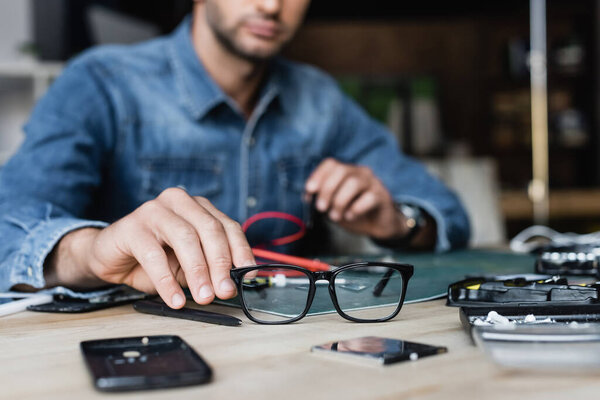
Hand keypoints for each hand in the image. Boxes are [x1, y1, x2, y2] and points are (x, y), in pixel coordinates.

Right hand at [47, 188, 254, 308]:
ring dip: (198, 272)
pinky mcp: (132, 227)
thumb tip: (232, 283)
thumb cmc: (153, 257)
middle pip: (209, 230)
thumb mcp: (188, 264)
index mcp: (198, 207)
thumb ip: (209, 267)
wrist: (110, 255)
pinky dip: (167, 281)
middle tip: (225, 291)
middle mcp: (179, 202)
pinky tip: (174, 299)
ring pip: (185, 239)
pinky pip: (154, 255)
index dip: (240, 251)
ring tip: (203, 297)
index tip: (247, 276)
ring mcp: (154, 210)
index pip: (228, 226)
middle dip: (221, 264)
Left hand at [304, 158, 407, 239]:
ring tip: (335, 216)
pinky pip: (369, 198)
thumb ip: (323, 200)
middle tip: (321, 208)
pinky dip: (356, 209)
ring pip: (354, 183)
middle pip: (341, 170)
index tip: (309, 191)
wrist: (377, 225)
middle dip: (327, 189)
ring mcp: (373, 183)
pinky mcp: (382, 196)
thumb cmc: (353, 213)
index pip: (331, 164)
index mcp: (347, 172)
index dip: (317, 175)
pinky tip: (351, 216)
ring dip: (340, 201)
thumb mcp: (333, 207)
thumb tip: (309, 197)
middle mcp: (360, 173)